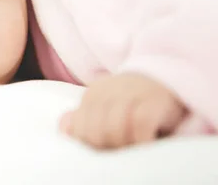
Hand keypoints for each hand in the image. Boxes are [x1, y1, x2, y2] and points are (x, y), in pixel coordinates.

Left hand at [59, 73, 186, 148]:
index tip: (101, 153)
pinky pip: (140, 124)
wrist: (167, 75)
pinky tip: (146, 146)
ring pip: (113, 129)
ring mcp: (130, 95)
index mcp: (92, 96)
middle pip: (94, 131)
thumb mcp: (105, 105)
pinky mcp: (154, 101)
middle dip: (104, 148)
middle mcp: (107, 93)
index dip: (87, 145)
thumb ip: (85, 118)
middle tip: (118, 155)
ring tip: (132, 153)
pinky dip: (141, 141)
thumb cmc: (134, 99)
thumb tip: (64, 129)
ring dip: (122, 146)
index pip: (78, 127)